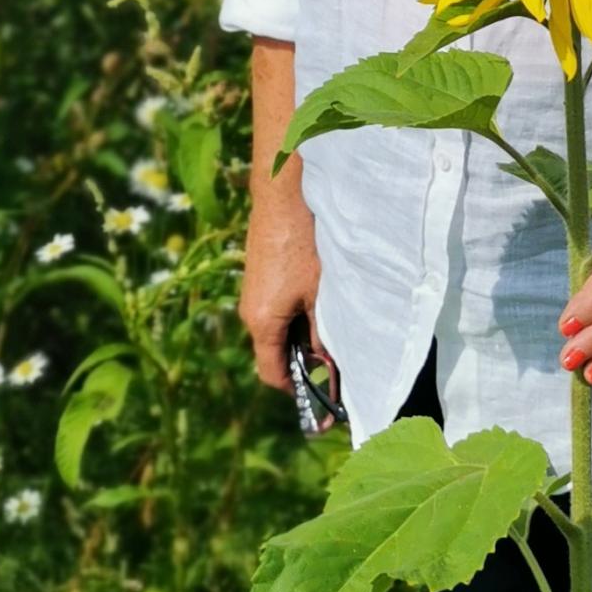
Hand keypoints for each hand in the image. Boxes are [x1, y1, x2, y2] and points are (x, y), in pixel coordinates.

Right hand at [241, 189, 330, 393]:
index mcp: (261, 322)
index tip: (324, 399)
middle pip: (276, 352)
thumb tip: (331, 365)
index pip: (273, 375)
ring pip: (279, 328)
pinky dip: (299, 313)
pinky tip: (324, 301)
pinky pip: (278, 307)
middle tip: (340, 365)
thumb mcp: (321, 294)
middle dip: (306, 362)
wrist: (284, 192)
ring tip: (336, 330)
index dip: (298, 391)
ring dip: (304, 335)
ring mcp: (254, 291)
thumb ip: (324, 333)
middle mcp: (251, 311)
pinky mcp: (261, 273)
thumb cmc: (305, 243)